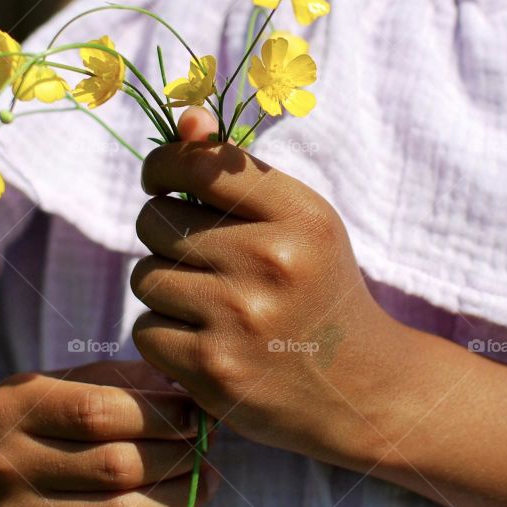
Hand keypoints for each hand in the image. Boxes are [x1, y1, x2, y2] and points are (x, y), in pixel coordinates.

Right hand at [0, 359, 218, 506]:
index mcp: (16, 406)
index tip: (198, 414)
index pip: (99, 411)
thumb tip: (190, 393)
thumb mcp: (70, 382)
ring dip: (177, 500)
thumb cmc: (46, 418)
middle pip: (114, 466)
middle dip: (176, 456)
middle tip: (207, 448)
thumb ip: (125, 380)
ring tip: (208, 481)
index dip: (160, 414)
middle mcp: (7, 464)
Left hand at [131, 108, 396, 466]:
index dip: (162, 166)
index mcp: (299, 214)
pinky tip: (205, 342)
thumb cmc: (319, 289)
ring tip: (209, 304)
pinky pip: (145, 330)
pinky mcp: (214, 368)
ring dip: (165, 289)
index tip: (162, 181)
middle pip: (155, 221)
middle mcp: (271, 260)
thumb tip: (186, 118)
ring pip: (144, 277)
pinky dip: (165, 336)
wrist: (362, 387)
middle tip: (201, 256)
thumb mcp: (300, 222)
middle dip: (166, 235)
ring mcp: (241, 317)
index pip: (196, 164)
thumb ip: (239, 170)